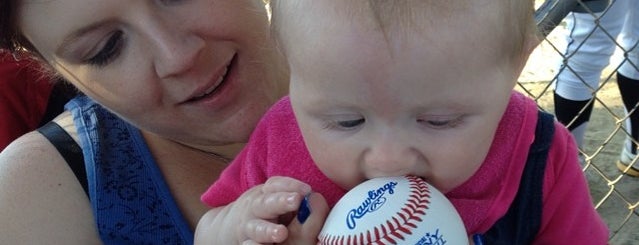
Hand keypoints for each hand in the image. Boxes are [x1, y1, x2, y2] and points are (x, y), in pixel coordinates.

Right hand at [195, 176, 318, 243]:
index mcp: (266, 194)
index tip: (307, 190)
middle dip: (281, 201)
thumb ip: (295, 200)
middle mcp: (255, 208)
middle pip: (266, 203)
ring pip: (257, 228)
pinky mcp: (246, 243)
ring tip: (281, 233)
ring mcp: (249, 228)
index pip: (276, 185)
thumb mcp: (276, 200)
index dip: (291, 185)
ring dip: (268, 230)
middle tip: (296, 201)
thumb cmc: (267, 212)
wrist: (231, 228)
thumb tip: (315, 200)